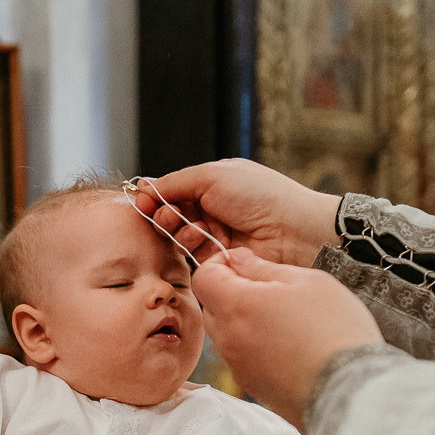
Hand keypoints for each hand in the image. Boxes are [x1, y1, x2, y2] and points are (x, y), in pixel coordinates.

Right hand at [134, 159, 341, 268]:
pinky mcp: (221, 259)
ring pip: (180, 234)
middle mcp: (215, 208)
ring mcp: (218, 234)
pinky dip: (191, 244)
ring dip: (177, 228)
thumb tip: (146, 187)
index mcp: (215, 183)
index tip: (142, 199)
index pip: (175, 189)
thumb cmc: (261, 195)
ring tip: (186, 225)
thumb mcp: (213, 176)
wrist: (293, 230)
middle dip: (164, 213)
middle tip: (163, 214)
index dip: (156, 195)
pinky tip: (198, 236)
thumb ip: (176, 182)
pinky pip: (193, 253)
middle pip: (173, 213)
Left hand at [191, 248, 382, 429]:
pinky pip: (244, 358)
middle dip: (232, 292)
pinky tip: (290, 345)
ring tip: (286, 319)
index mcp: (235, 306)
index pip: (203, 277)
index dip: (219, 264)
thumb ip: (264, 268)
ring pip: (228, 334)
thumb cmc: (333, 329)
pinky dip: (257, 346)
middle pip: (213, 307)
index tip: (243, 263)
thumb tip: (240, 261)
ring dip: (246, 321)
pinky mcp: (253, 387)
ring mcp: (239, 366)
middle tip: (271, 290)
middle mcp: (228, 338)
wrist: (349, 389)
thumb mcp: (306, 281)